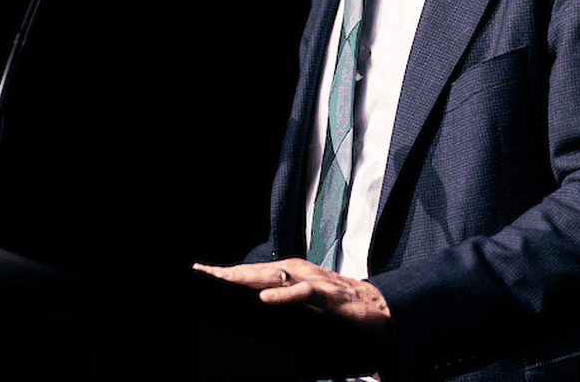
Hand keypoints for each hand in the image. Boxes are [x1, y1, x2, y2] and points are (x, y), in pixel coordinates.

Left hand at [192, 258, 391, 335]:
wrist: (377, 307)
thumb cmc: (340, 306)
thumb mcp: (305, 304)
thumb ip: (284, 301)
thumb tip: (258, 302)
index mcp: (292, 273)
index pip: (252, 273)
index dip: (227, 272)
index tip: (201, 271)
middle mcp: (299, 271)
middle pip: (256, 271)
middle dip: (228, 273)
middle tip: (202, 273)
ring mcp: (313, 280)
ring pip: (274, 276)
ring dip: (247, 278)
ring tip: (223, 280)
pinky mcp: (327, 295)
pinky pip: (302, 294)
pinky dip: (283, 296)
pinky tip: (264, 299)